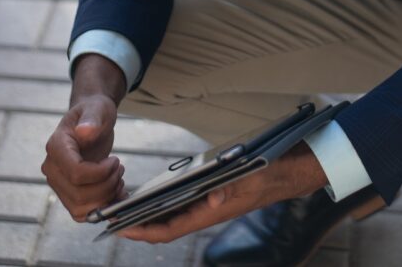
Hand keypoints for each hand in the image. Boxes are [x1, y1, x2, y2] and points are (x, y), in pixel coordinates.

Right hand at [42, 93, 125, 221]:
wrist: (91, 122)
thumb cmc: (94, 113)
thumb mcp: (98, 109)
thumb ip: (92, 118)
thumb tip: (85, 130)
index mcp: (56, 147)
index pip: (76, 174)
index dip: (101, 173)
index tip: (115, 160)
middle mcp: (52, 169)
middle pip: (79, 195)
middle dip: (107, 186)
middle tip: (120, 168)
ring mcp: (58, 184)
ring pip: (81, 209)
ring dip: (106, 198)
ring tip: (118, 178)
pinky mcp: (68, 195)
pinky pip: (83, 214)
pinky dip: (103, 208)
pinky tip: (116, 192)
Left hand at [118, 144, 327, 243]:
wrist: (291, 170)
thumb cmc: (268, 173)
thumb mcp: (249, 177)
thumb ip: (230, 189)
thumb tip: (210, 200)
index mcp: (210, 214)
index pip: (169, 230)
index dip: (143, 231)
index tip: (119, 228)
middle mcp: (207, 213)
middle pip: (165, 226)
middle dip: (138, 224)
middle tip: (110, 218)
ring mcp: (209, 206)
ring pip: (173, 216)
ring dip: (149, 214)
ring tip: (124, 206)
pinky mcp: (213, 196)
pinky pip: (183, 204)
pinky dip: (165, 202)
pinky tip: (153, 193)